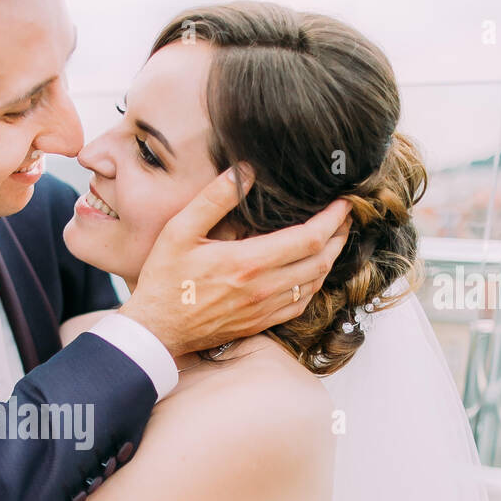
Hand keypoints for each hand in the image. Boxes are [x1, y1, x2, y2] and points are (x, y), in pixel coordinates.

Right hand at [119, 167, 351, 356]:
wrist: (156, 330)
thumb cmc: (164, 281)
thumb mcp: (180, 231)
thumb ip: (214, 198)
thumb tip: (245, 170)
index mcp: (248, 262)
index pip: (309, 238)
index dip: (333, 218)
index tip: (343, 202)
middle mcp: (263, 289)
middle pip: (321, 261)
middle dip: (339, 235)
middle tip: (345, 216)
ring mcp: (264, 310)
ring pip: (314, 284)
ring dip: (330, 260)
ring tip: (334, 239)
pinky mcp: (259, 324)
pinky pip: (299, 305)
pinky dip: (314, 285)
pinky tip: (311, 273)